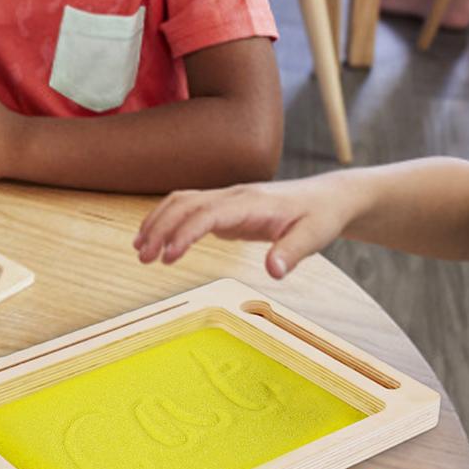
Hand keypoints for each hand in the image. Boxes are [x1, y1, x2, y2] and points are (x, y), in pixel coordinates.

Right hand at [133, 175, 354, 278]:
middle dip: (161, 227)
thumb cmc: (320, 216)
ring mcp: (228, 200)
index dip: (186, 231)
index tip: (168, 255)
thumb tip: (273, 272)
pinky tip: (157, 242)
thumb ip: (292, 253)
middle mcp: (235, 196)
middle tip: (144, 258)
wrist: (328, 198)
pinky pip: (190, 209)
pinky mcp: (227, 209)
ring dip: (158, 222)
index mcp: (252, 202)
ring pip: (183, 202)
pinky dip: (169, 221)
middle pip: (186, 203)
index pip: (209, 212)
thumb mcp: (314, 236)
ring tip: (140, 251)